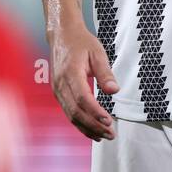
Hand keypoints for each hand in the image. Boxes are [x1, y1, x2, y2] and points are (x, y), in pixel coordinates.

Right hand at [49, 21, 118, 140]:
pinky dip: (80, 123)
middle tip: (110, 134)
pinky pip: (68, 112)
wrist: (62, 35)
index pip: (83, 98)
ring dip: (87, 128)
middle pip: (76, 111)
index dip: (95, 112)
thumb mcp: (97, 53)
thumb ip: (105, 73)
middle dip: (93, 126)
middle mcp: (61, 84)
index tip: (109, 121)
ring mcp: (57, 89)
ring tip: (104, 136)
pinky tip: (92, 130)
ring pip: (71, 115)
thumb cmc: (81, 42)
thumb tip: (114, 91)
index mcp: (71, 72)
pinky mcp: (58, 93)